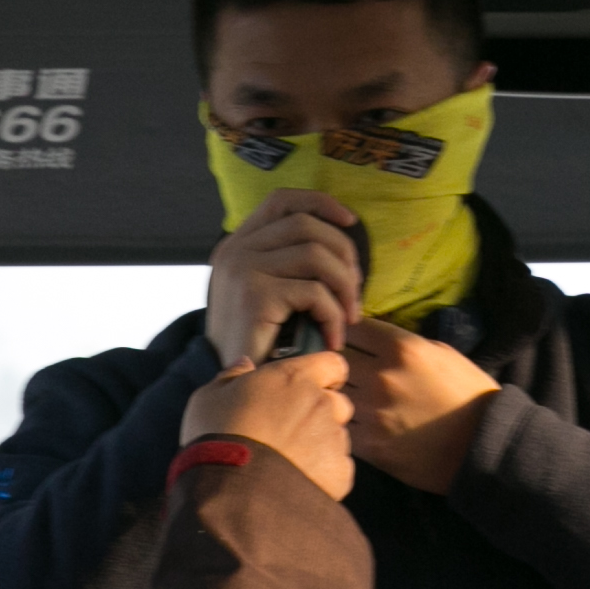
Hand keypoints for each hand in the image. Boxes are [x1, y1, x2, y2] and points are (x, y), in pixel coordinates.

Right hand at [185, 350, 354, 500]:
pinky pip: (338, 468)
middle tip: (290, 431)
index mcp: (295, 377)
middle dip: (321, 414)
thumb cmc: (217, 437)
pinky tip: (295, 481)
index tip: (308, 388)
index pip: (332, 365)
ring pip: (337, 438)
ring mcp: (333, 439)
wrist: (231, 491)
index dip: (324, 376)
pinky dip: (323, 474)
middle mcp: (322, 403)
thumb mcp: (209, 397)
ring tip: (288, 462)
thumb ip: (232, 376)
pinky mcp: (339, 473)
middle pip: (338, 403)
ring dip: (320, 445)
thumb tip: (245, 364)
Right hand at [208, 188, 361, 367]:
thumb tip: (340, 247)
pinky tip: (333, 339)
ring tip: (349, 318)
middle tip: (356, 293)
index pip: (282, 201)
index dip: (320, 203)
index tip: (350, 222)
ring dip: (345, 287)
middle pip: (307, 225)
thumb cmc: (258, 345)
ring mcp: (242, 268)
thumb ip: (287, 264)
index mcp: (238, 243)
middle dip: (345, 255)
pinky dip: (334, 315)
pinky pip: (315, 291)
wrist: (233, 387)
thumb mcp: (267, 293)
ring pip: (317, 255)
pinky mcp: (255, 294)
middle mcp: (236, 249)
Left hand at [339, 317, 497, 494]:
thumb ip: (404, 343)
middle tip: (344, 371)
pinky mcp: (371, 446)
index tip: (352, 343)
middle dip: (339, 364)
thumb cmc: (468, 395)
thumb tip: (373, 339)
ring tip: (344, 398)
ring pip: (333, 394)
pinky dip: (344, 424)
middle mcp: (383, 376)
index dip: (350, 335)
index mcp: (403, 348)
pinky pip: (342, 427)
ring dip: (337, 395)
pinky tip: (355, 425)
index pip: (354, 329)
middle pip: (337, 359)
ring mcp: (373, 413)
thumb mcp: (442, 353)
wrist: (484, 445)